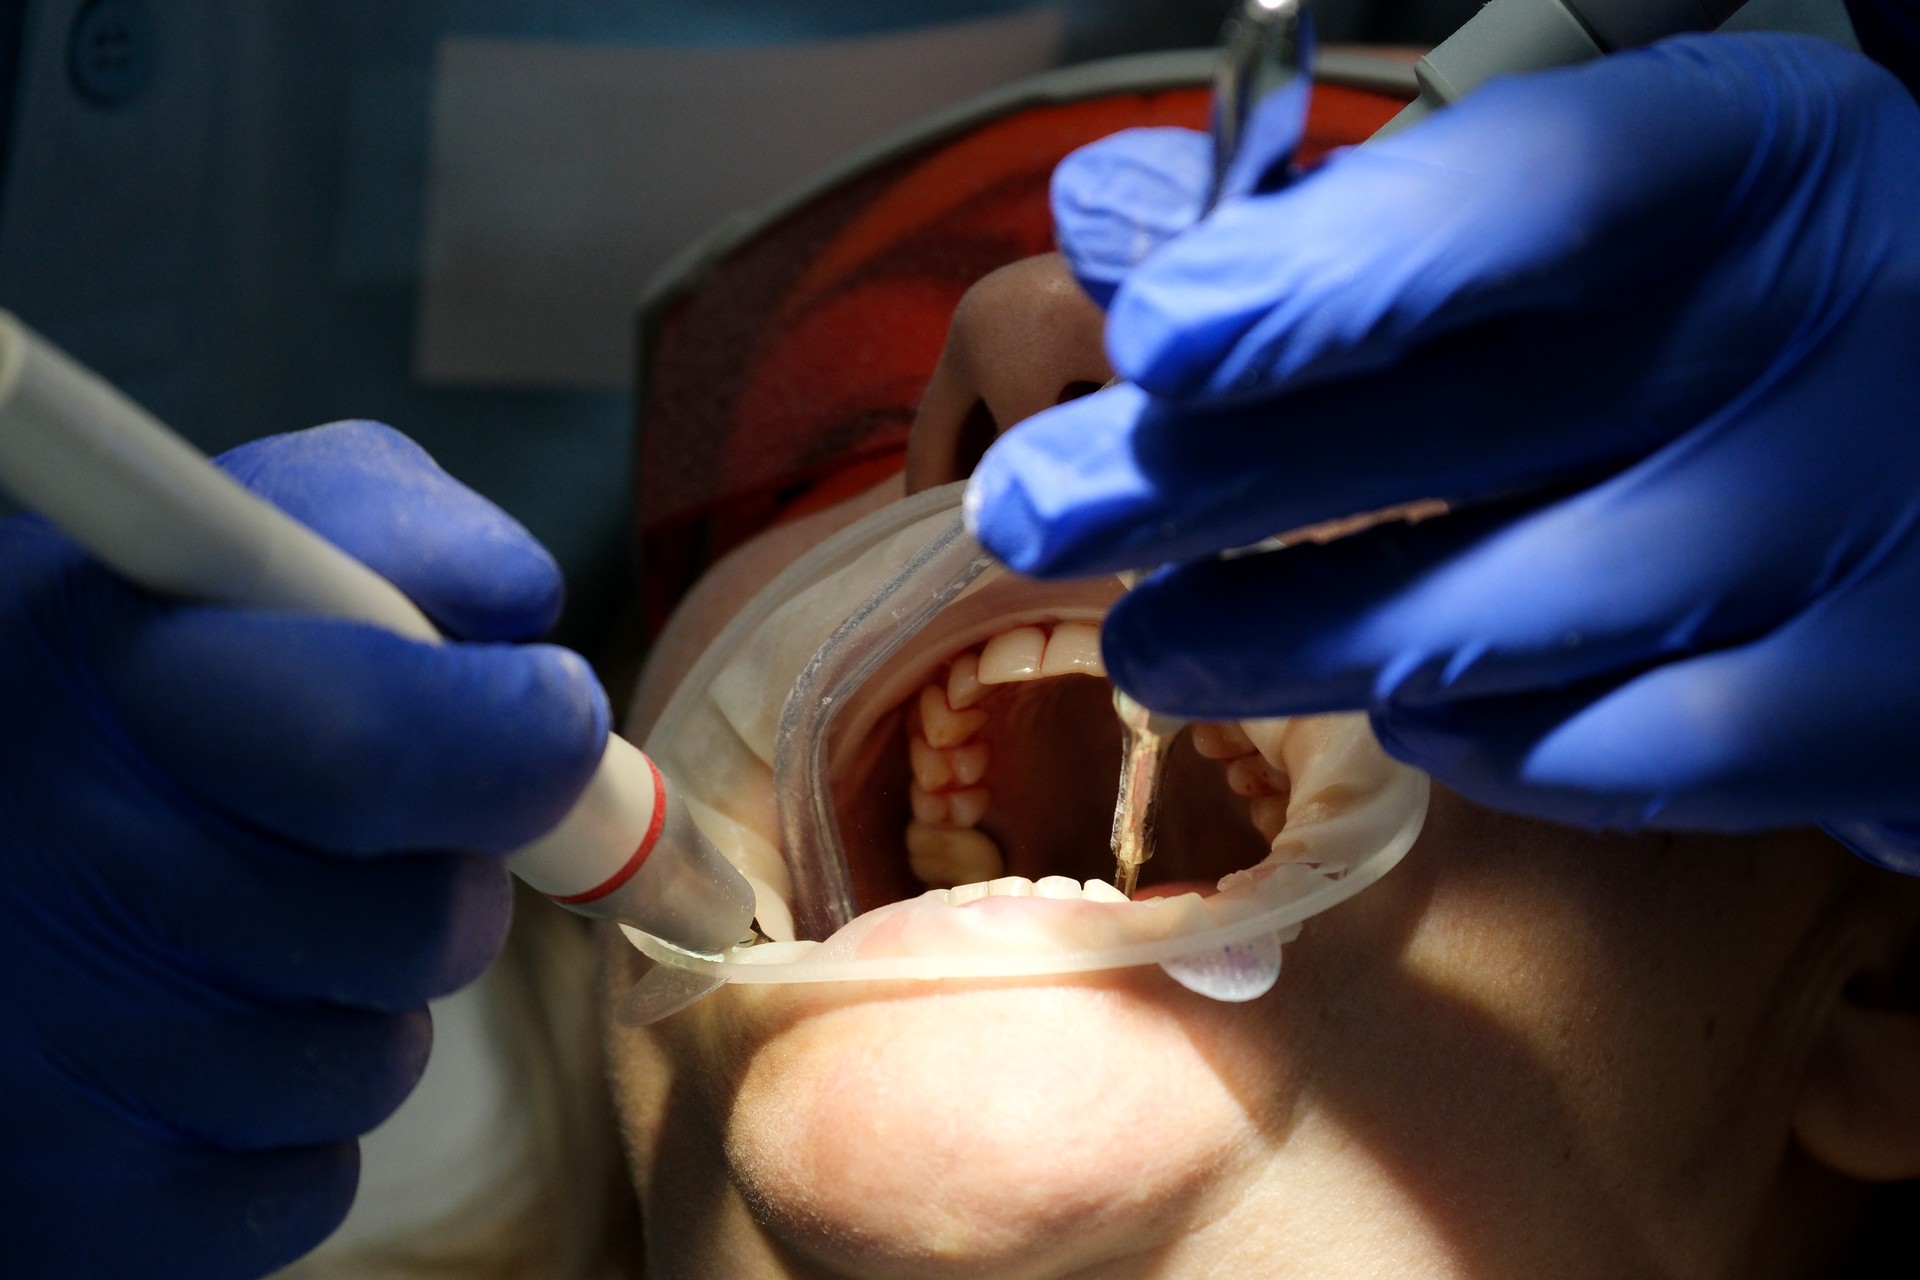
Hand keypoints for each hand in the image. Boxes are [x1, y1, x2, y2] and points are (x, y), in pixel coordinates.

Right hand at [0, 422, 607, 1276]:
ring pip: (378, 1062)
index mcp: (118, 675)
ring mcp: (63, 1052)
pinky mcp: (81, 1202)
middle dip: (437, 876)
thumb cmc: (122, 670)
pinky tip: (182, 1035)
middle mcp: (75, 868)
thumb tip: (524, 604)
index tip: (555, 720)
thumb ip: (394, 530)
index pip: (381, 748)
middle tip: (350, 829)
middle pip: (427, 930)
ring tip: (230, 921)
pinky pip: (310, 1178)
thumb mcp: (231, 538)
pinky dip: (284, 1119)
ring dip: (353, 997)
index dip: (519, 746)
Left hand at [966, 35, 1919, 845]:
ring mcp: (1844, 544)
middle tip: (1032, 515)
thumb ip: (1362, 217)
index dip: (1318, 280)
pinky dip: (1460, 735)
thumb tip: (1112, 222)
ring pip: (1477, 629)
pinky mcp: (1856, 715)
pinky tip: (1397, 699)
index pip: (1518, 208)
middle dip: (1197, 486)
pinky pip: (1586, 757)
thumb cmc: (1744, 293)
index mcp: (1746, 167)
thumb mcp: (1595, 200)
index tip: (1148, 338)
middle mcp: (1816, 347)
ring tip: (1159, 647)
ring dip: (1276, 642)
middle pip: (1444, 442)